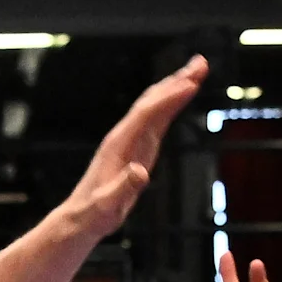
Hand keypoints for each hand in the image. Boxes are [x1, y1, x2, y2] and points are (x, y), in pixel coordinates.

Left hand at [50, 60, 208, 242]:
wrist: (81, 218)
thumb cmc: (93, 214)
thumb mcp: (107, 205)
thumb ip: (124, 188)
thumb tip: (141, 172)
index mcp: (118, 145)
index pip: (147, 114)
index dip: (169, 98)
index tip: (191, 84)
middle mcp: (124, 136)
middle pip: (152, 100)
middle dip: (176, 81)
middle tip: (200, 63)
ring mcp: (131, 140)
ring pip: (155, 106)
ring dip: (176, 86)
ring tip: (197, 70)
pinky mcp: (137, 148)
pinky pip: (156, 119)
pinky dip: (171, 104)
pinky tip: (182, 95)